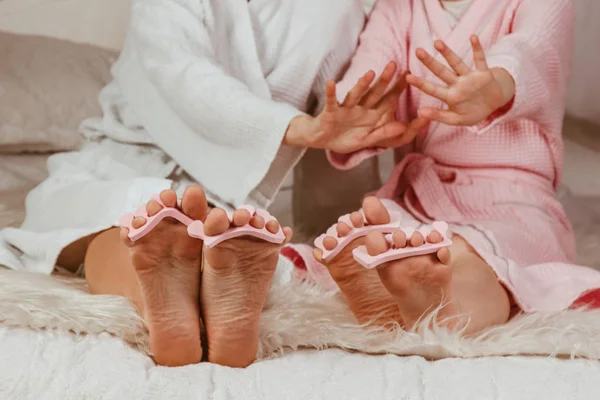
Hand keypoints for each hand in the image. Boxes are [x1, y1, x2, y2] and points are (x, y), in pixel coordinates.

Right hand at [286, 62, 427, 152]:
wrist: (322, 140)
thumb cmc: (345, 139)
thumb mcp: (366, 140)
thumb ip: (383, 134)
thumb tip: (403, 127)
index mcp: (371, 115)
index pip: (387, 100)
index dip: (398, 89)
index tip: (410, 75)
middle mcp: (360, 108)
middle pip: (374, 93)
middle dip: (384, 80)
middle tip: (393, 64)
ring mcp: (346, 109)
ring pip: (355, 95)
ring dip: (362, 85)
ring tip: (370, 73)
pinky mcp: (331, 112)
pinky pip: (331, 101)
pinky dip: (331, 93)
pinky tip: (331, 83)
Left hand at [407, 35, 515, 125]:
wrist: (494, 106)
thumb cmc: (472, 113)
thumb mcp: (456, 119)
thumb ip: (439, 116)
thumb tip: (420, 112)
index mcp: (450, 96)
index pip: (432, 89)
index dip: (421, 83)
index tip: (407, 77)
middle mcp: (457, 84)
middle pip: (441, 72)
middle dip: (430, 62)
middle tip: (418, 51)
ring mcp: (470, 78)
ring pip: (457, 63)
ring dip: (448, 53)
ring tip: (437, 42)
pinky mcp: (484, 74)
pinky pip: (480, 60)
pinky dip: (477, 49)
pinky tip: (473, 37)